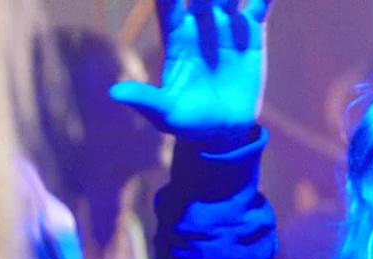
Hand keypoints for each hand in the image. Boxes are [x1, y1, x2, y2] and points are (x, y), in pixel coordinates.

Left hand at [108, 0, 272, 150]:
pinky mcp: (251, 33)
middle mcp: (199, 24)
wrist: (224, 131)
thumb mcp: (165, 114)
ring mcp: (226, 26)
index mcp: (175, 37)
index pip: (168, 5)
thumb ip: (144, 99)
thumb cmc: (188, 122)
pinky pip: (258, 6)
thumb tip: (114, 93)